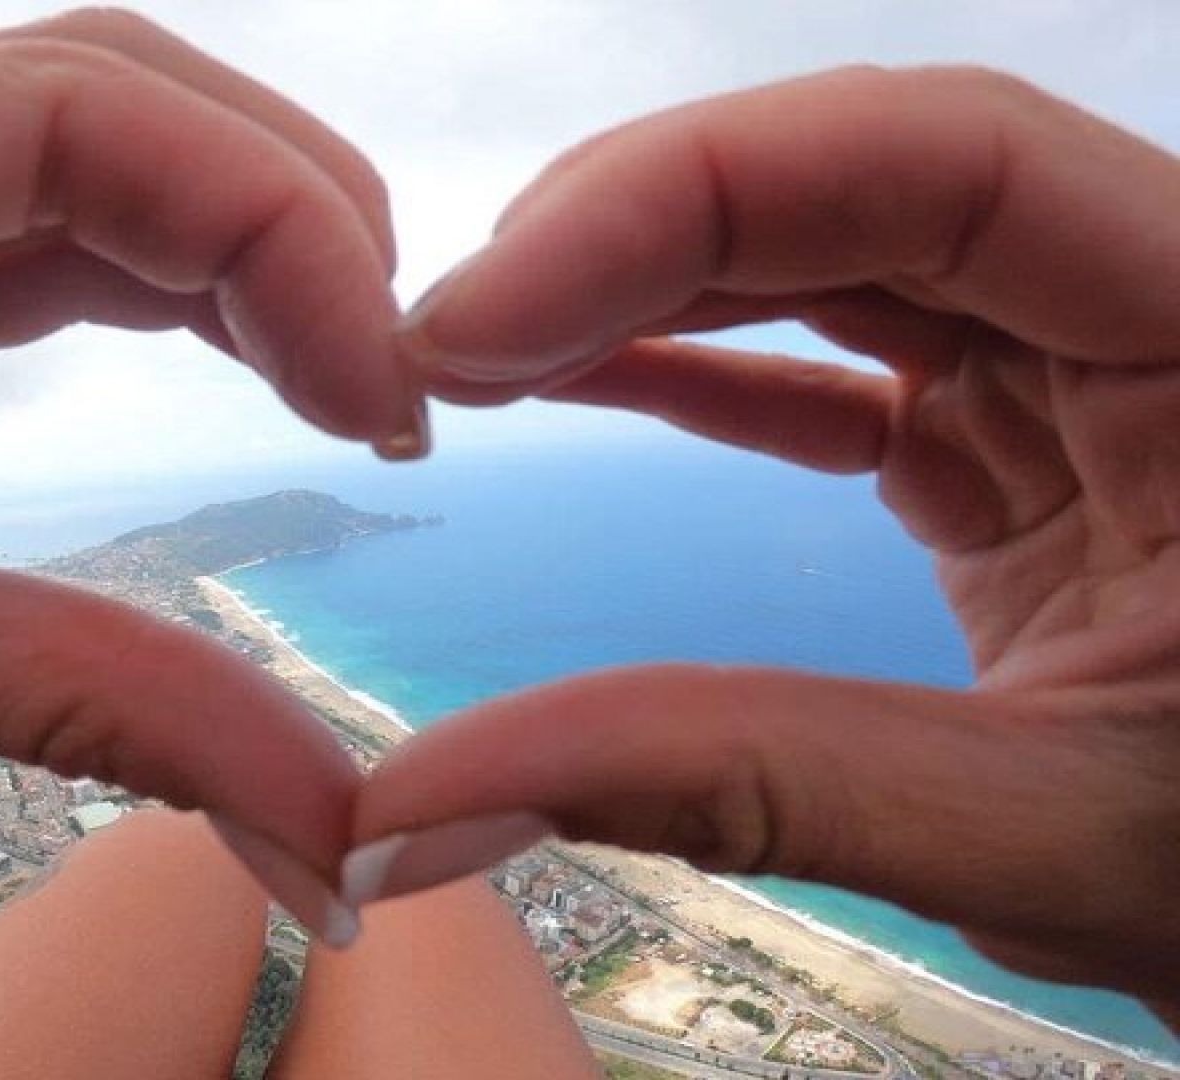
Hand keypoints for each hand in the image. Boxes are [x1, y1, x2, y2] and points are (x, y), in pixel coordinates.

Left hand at [0, 10, 423, 935]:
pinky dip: (186, 272)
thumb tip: (326, 827)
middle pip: (88, 81)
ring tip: (354, 373)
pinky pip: (57, 209)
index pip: (41, 109)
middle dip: (278, 208)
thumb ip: (78, 703)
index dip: (256, 217)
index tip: (375, 386)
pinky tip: (271, 353)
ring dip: (250, 233)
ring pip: (92, 128)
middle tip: (392, 378)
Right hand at [351, 66, 1179, 1012]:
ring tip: (482, 349)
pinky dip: (698, 365)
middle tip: (446, 332)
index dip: (696, 192)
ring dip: (648, 281)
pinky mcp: (1011, 439)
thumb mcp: (1045, 836)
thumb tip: (431, 794)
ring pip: (841, 249)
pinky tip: (574, 381)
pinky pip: (838, 358)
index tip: (489, 309)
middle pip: (869, 177)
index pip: (949, 161)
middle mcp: (1151, 312)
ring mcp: (1078, 369)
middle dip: (638, 229)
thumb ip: (751, 786)